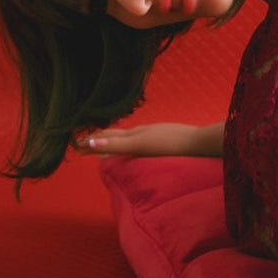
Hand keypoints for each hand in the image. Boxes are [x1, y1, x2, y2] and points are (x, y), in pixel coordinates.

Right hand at [75, 122, 223, 157]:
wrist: (199, 142)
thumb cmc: (171, 145)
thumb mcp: (140, 145)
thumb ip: (116, 145)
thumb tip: (91, 144)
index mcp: (136, 135)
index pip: (108, 138)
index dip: (93, 142)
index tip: (78, 145)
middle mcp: (144, 131)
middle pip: (117, 134)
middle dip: (100, 138)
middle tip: (86, 143)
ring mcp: (157, 132)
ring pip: (131, 135)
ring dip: (116, 139)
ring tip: (108, 142)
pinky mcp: (168, 136)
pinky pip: (145, 137)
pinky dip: (133, 140)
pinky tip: (140, 143)